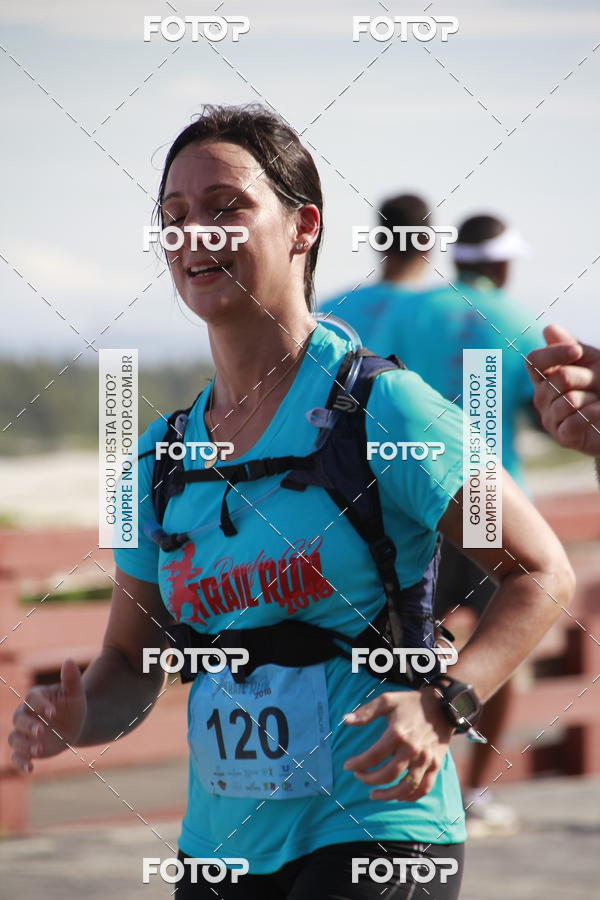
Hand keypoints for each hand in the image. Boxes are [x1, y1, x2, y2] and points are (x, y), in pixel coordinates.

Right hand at [8, 659, 85, 773]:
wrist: (75, 725)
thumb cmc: (74, 706)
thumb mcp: (76, 693)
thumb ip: (71, 678)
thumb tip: (68, 660)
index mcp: (36, 697)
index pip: (32, 699)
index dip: (40, 705)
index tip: (53, 713)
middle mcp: (26, 714)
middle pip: (18, 719)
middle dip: (28, 726)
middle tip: (41, 732)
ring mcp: (24, 732)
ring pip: (14, 738)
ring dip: (24, 745)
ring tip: (39, 750)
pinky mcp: (26, 749)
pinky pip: (16, 756)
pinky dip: (20, 763)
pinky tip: (31, 768)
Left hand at [342, 686, 453, 801]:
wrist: (442, 705)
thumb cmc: (411, 703)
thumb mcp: (387, 700)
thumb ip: (366, 712)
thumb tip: (345, 720)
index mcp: (398, 733)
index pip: (373, 756)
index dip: (358, 764)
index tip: (347, 766)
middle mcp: (412, 749)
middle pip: (388, 774)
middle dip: (369, 779)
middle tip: (359, 776)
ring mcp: (425, 759)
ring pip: (406, 787)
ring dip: (388, 795)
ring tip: (374, 794)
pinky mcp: (436, 764)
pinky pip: (423, 788)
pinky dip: (410, 797)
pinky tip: (398, 797)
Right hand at [526, 324, 599, 455]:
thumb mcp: (591, 361)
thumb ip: (569, 345)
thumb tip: (549, 330)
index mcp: (544, 377)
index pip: (534, 361)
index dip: (554, 354)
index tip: (577, 351)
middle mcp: (542, 397)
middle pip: (557, 379)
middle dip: (585, 378)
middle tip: (596, 384)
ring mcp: (550, 418)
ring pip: (569, 400)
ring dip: (592, 398)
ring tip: (597, 402)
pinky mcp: (562, 436)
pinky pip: (574, 421)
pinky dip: (593, 414)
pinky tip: (598, 415)